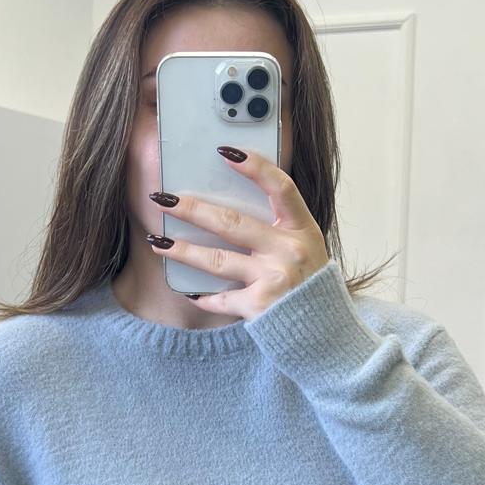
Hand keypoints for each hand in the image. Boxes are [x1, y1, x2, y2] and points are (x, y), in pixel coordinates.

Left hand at [147, 146, 328, 320]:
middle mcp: (289, 250)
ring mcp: (274, 278)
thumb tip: (229, 207)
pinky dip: (203, 297)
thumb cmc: (310, 284)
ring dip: (183, 250)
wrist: (326, 332)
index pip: (281, 187)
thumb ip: (279, 228)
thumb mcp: (306, 247)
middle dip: (192, 209)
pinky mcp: (260, 306)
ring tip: (158, 242)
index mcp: (302, 229)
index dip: (255, 167)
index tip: (225, 151)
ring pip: (217, 260)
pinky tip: (187, 291)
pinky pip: (221, 298)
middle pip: (232, 222)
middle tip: (164, 200)